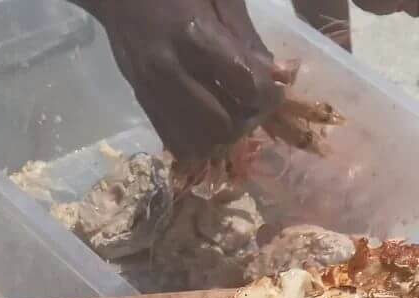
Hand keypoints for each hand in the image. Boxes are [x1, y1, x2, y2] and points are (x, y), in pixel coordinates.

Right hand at [94, 0, 282, 160]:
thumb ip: (243, 32)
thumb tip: (271, 72)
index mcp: (193, 36)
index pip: (246, 85)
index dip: (268, 95)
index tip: (274, 88)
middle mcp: (171, 71)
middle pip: (224, 124)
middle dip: (247, 119)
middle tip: (252, 103)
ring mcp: (153, 92)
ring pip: (200, 143)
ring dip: (223, 136)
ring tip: (231, 115)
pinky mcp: (144, 105)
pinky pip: (176, 144)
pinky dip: (199, 143)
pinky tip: (208, 124)